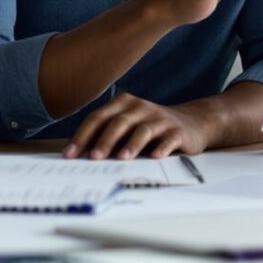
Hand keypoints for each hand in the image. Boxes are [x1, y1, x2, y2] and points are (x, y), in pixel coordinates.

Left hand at [65, 95, 213, 159]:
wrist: (192, 123)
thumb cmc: (151, 128)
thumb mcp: (128, 126)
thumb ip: (107, 135)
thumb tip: (78, 156)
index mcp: (123, 104)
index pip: (98, 118)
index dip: (82, 136)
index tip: (70, 154)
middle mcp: (141, 108)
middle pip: (118, 123)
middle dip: (104, 141)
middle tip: (93, 158)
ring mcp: (160, 119)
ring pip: (142, 130)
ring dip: (131, 145)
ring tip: (121, 158)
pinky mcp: (177, 131)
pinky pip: (169, 139)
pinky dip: (162, 147)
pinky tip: (156, 156)